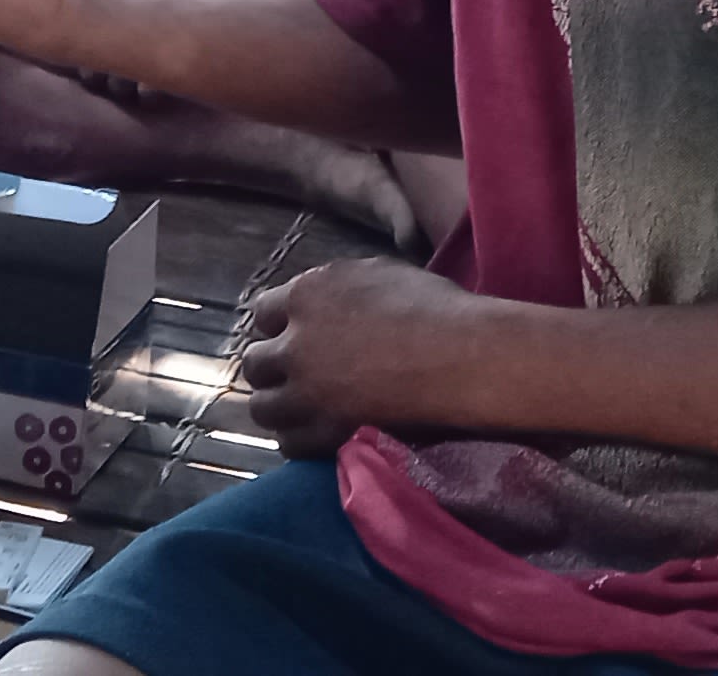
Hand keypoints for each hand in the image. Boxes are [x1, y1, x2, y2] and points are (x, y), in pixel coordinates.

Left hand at [238, 257, 504, 457]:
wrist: (462, 358)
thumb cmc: (434, 308)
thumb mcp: (377, 275)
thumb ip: (337, 290)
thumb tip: (326, 303)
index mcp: (306, 295)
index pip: (262, 312)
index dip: (279, 325)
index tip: (293, 335)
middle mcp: (295, 343)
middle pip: (255, 363)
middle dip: (272, 368)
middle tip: (295, 375)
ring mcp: (306, 392)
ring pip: (264, 407)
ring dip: (279, 406)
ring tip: (302, 408)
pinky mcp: (324, 432)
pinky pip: (289, 442)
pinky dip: (297, 438)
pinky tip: (316, 432)